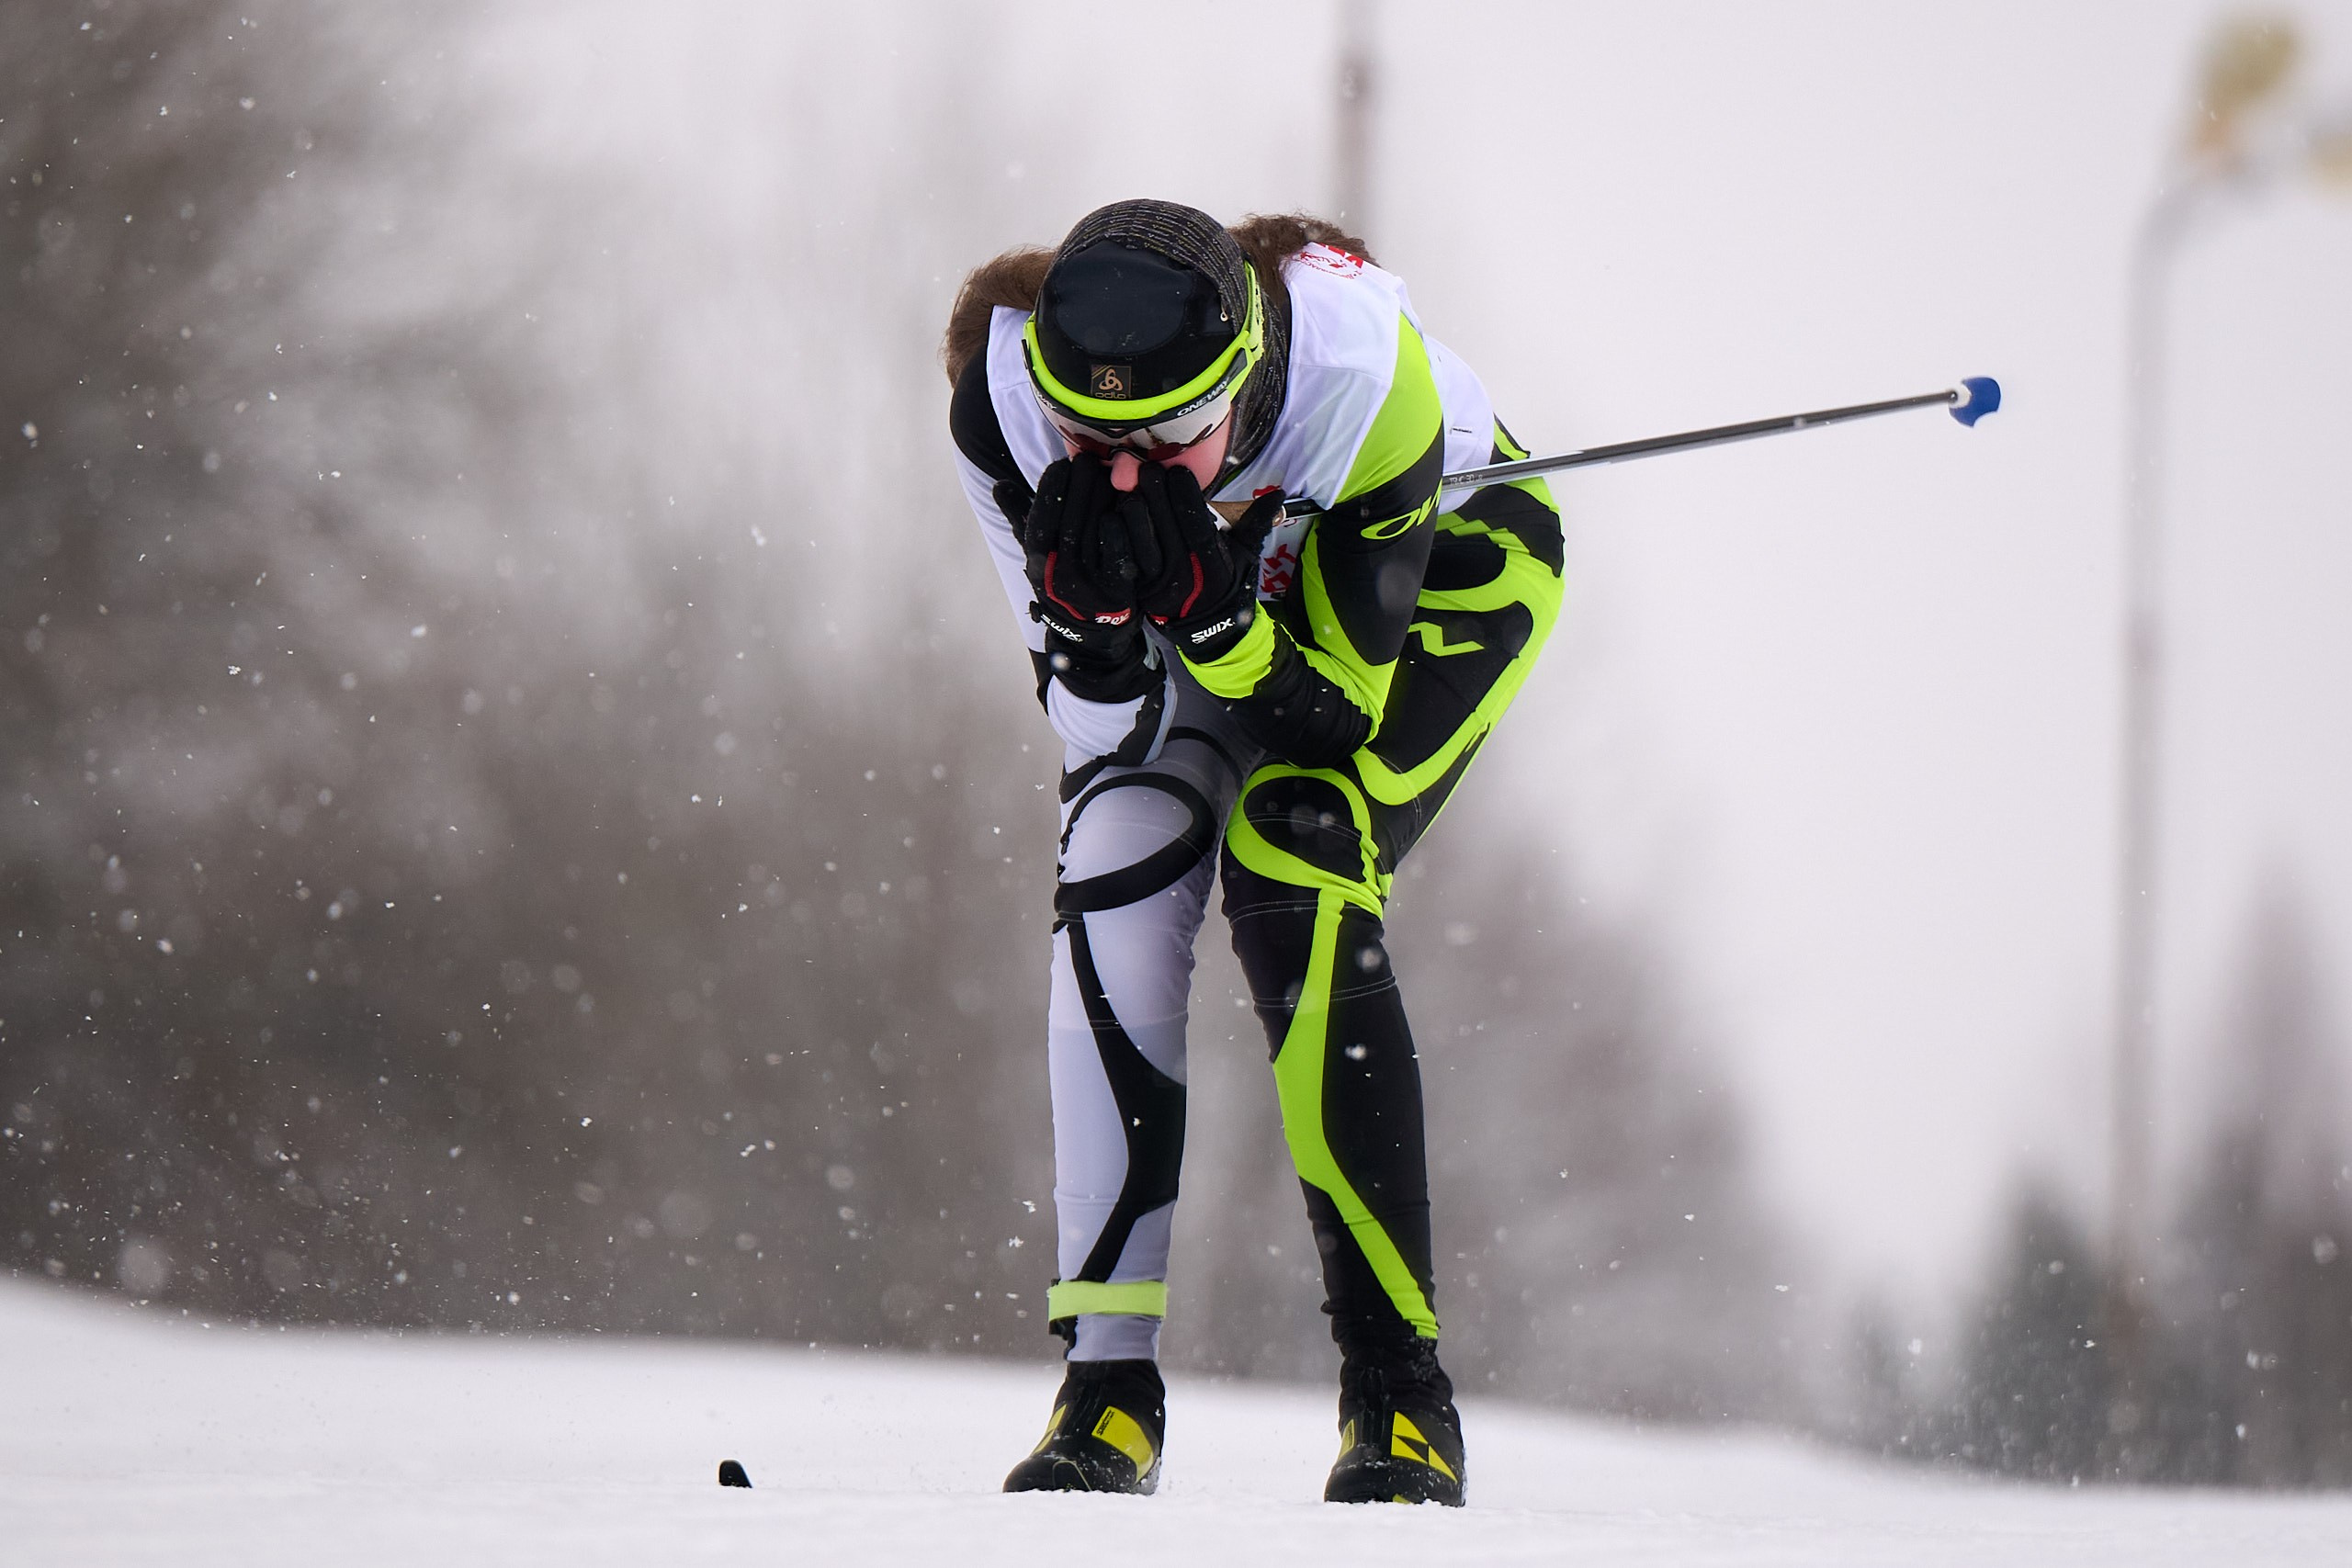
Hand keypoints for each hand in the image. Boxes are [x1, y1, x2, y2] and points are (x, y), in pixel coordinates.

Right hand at [1015, 457, 1156, 699]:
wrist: (1090, 633)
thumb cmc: (1063, 582)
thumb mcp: (1038, 555)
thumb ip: (1020, 518)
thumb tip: (999, 484)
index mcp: (1037, 560)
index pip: (1041, 512)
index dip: (1053, 484)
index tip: (1065, 464)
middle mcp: (1057, 572)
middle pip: (1071, 515)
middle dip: (1083, 482)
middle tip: (1093, 461)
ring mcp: (1088, 582)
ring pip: (1096, 526)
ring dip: (1105, 494)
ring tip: (1114, 471)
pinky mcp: (1116, 589)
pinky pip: (1120, 547)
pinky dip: (1123, 522)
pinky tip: (1128, 501)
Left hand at [1124, 463, 1281, 661]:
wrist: (1208, 630)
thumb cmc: (1228, 584)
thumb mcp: (1246, 556)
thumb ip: (1256, 523)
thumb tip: (1279, 493)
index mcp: (1213, 562)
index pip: (1197, 523)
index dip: (1186, 495)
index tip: (1178, 471)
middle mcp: (1186, 573)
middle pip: (1167, 528)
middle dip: (1156, 495)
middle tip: (1148, 469)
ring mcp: (1159, 584)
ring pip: (1142, 544)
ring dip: (1134, 513)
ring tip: (1131, 488)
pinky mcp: (1139, 590)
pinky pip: (1124, 562)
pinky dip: (1116, 539)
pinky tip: (1110, 515)